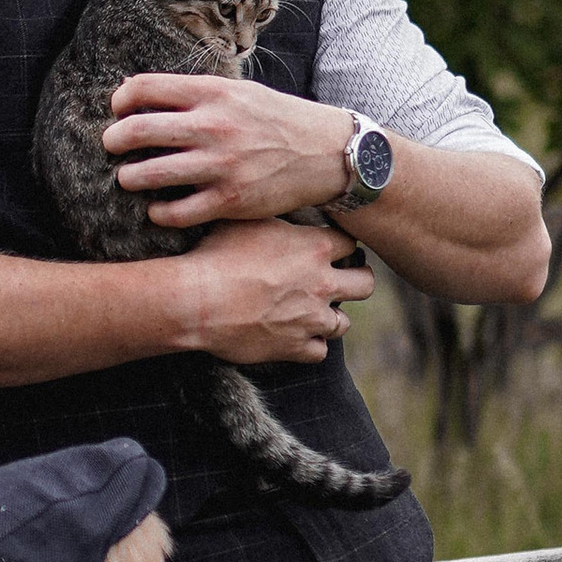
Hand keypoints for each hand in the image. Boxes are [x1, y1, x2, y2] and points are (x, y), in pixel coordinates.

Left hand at [102, 74, 353, 226]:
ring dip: (129, 177)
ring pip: (148, 174)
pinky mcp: (229, 201)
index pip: (144, 88)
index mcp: (213, 93)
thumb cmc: (276, 119)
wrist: (325, 153)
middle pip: (137, 130)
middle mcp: (213, 127)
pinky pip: (175, 212)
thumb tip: (136, 90)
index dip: (121, 100)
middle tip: (111, 147)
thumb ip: (193, 92)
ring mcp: (220, 166)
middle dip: (114, 140)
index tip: (119, 111)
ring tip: (129, 178)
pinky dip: (158, 212)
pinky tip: (157, 208)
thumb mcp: (239, 92)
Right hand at [164, 216, 373, 366]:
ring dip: (331, 317)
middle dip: (356, 281)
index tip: (331, 250)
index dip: (342, 247)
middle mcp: (321, 283)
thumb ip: (276, 221)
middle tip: (340, 281)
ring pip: (343, 323)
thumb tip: (279, 210)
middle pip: (365, 283)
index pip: (351, 243)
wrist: (196, 300)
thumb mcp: (247, 221)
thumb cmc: (215, 255)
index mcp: (314, 247)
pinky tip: (295, 337)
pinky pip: (319, 352)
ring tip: (313, 313)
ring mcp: (311, 318)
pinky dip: (310, 345)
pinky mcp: (295, 347)